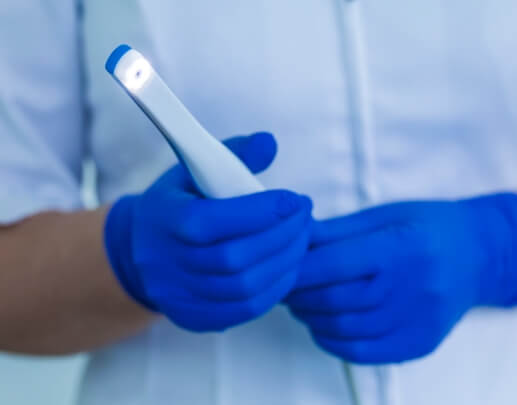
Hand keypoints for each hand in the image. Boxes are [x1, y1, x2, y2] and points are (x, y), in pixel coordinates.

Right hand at [105, 132, 312, 331]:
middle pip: (233, 259)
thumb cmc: (179, 203)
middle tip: (305, 217)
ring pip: (243, 288)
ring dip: (284, 263)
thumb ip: (234, 154)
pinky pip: (243, 310)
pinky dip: (274, 289)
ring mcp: (178, 296)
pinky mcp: (193, 317)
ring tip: (302, 239)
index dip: (260, 212)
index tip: (294, 199)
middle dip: (281, 236)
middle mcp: (166, 263)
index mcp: (164, 219)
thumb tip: (270, 143)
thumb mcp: (194, 170)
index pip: (212, 221)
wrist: (142, 249)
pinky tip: (288, 266)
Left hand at [286, 194, 516, 363]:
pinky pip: (363, 353)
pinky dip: (332, 341)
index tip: (278, 266)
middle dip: (297, 294)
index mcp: (400, 247)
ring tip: (300, 303)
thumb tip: (292, 237)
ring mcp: (417, 321)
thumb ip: (335, 231)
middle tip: (283, 286)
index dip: (297, 269)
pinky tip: (322, 325)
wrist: (476, 255)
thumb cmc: (425, 227)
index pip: (333, 264)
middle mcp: (411, 288)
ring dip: (310, 318)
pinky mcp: (419, 344)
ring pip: (343, 329)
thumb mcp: (382, 215)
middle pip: (334, 300)